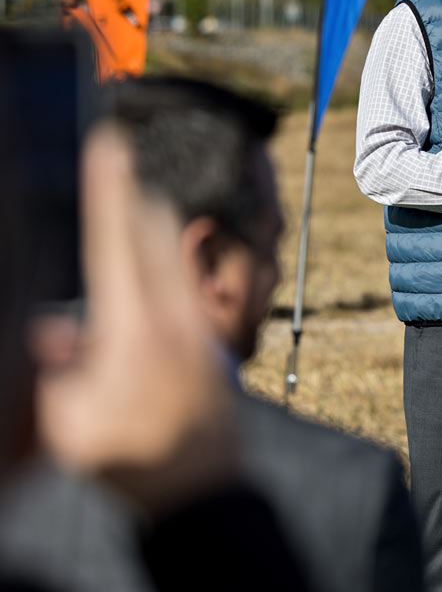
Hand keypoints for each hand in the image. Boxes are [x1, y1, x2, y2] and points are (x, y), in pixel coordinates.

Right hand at [32, 125, 236, 515]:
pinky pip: (187, 281)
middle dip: (132, 194)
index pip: (117, 239)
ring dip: (153, 223)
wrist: (204, 487)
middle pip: (154, 233)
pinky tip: (153, 267)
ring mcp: (197, 324)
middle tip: (118, 156)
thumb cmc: (133, 456)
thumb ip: (51, 371)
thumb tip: (43, 331)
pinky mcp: (210, 340)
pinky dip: (168, 259)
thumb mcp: (68, 421)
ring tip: (134, 197)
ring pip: (175, 254)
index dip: (109, 187)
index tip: (110, 142)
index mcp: (132, 324)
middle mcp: (172, 314)